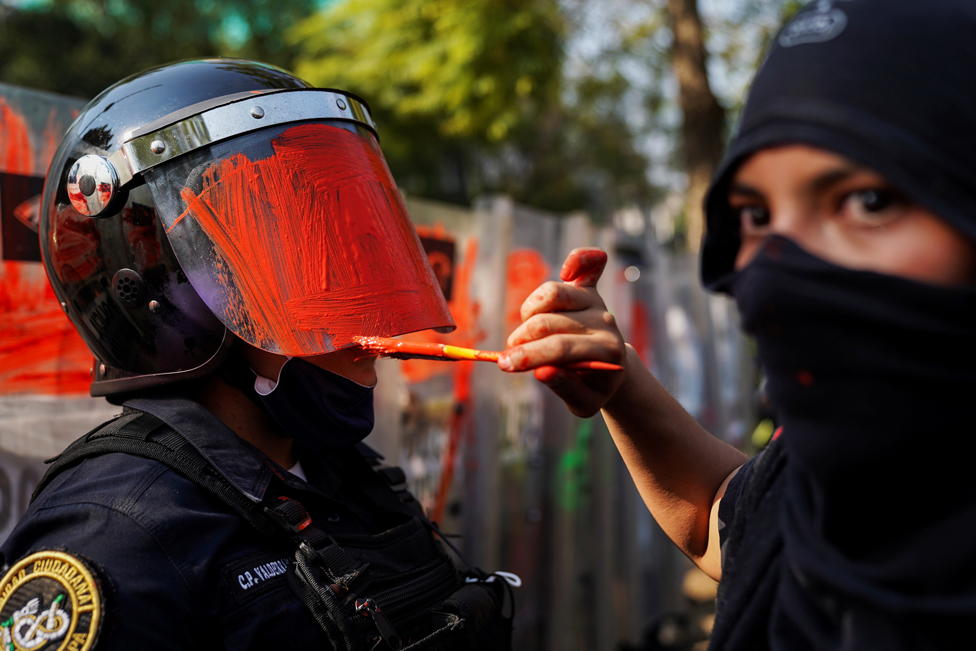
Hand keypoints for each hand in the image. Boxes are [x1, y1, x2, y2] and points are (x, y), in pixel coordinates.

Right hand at [497, 248, 626, 416]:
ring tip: (524, 333)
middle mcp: (604, 323)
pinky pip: (588, 265)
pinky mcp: (589, 289)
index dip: (528, 355)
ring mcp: (596, 303)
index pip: (561, 349)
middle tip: (508, 358)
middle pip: (550, 322)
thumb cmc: (593, 387)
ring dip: (528, 311)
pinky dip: (579, 259)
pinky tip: (568, 271)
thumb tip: (541, 372)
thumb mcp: (583, 401)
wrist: (613, 370)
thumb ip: (565, 387)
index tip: (504, 364)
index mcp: (606, 353)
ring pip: (552, 293)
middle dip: (521, 340)